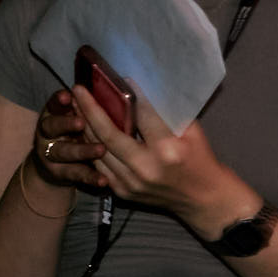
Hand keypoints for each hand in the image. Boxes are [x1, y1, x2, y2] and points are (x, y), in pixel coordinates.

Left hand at [36, 86, 253, 236]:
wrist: (202, 198)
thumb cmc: (200, 158)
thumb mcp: (192, 131)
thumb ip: (165, 113)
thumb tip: (139, 90)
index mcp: (168, 149)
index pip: (141, 115)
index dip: (128, 95)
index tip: (116, 77)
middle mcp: (145, 167)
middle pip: (109, 133)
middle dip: (90, 109)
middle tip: (78, 89)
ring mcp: (131, 182)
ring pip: (98, 150)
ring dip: (83, 126)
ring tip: (74, 105)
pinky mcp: (122, 192)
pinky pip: (98, 165)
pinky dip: (89, 146)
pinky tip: (83, 129)